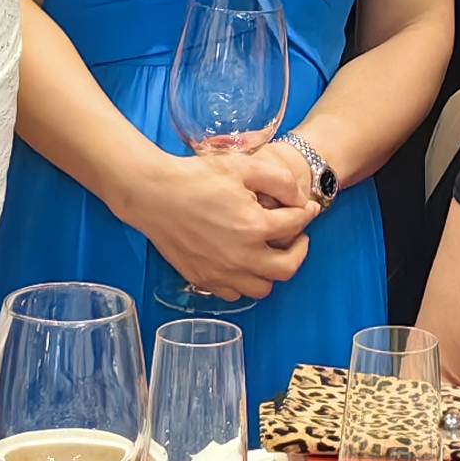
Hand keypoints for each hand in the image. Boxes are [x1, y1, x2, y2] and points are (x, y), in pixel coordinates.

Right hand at [139, 147, 316, 299]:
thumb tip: (298, 199)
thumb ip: (279, 181)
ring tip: (269, 252)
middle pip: (287, 269)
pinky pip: (234, 293)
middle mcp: (241, 257)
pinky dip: (244, 282)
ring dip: (271, 272)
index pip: (296, 226)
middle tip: (298, 238)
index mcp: (254, 227)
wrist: (153, 194)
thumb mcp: (243, 166)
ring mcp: (220, 272)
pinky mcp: (202, 279)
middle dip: (299, 251)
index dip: (306, 214)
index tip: (306, 208)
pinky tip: (241, 262)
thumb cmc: (195, 177)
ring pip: (261, 288)